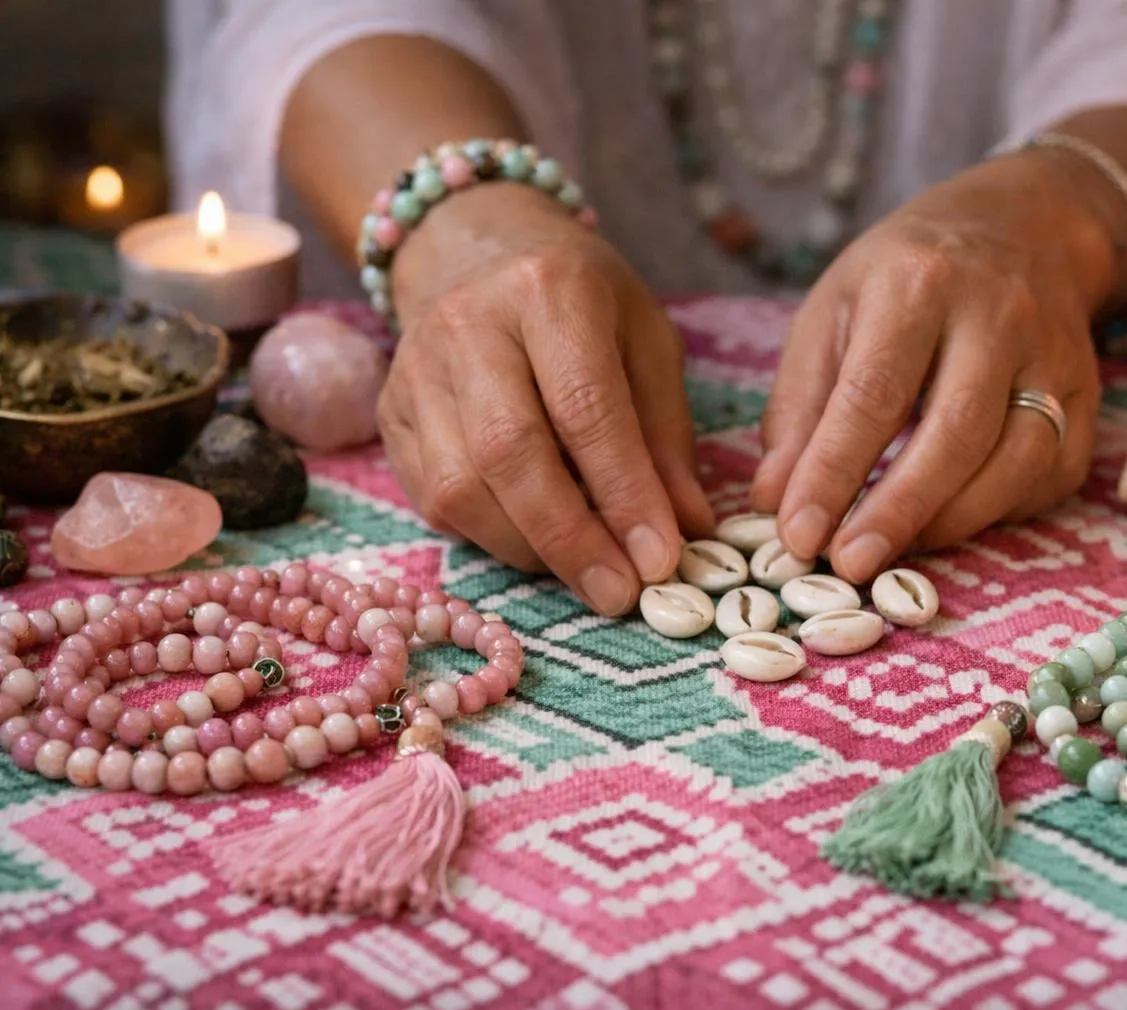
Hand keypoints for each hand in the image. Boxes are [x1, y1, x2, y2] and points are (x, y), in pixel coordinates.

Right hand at [378, 183, 713, 614]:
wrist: (476, 250)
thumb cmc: (582, 303)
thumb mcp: (647, 342)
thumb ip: (666, 435)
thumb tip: (687, 529)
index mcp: (548, 290)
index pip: (585, 407)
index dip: (624, 492)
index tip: (661, 560)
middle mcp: (468, 325)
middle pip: (510, 453)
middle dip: (571, 538)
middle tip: (620, 593)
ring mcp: (415, 371)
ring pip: (461, 487)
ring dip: (531, 549)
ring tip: (587, 574)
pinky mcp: (389, 414)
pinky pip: (434, 500)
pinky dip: (492, 538)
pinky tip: (538, 544)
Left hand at [751, 152, 1118, 581]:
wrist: (1025, 227)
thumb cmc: (905, 278)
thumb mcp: (833, 311)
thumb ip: (801, 406)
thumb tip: (775, 499)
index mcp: (918, 283)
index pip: (873, 393)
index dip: (834, 472)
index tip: (798, 534)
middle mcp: (998, 316)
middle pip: (954, 431)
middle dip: (898, 510)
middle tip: (848, 565)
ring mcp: (1055, 358)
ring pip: (1014, 461)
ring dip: (948, 522)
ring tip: (890, 555)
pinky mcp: (1087, 399)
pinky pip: (1047, 476)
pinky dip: (996, 513)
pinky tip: (948, 522)